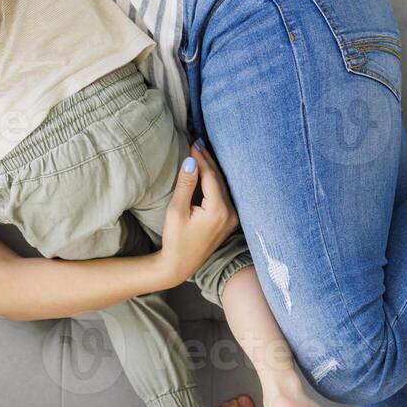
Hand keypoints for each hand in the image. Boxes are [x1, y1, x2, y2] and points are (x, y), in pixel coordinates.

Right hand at [154, 142, 238, 287]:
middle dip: (208, 160)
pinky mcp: (228, 220)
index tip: (192, 143)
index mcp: (218, 210)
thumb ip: (185, 185)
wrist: (180, 265)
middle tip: (197, 141)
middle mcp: (230, 213)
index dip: (201, 158)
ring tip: (201, 151)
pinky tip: (207, 171)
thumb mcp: (176, 211)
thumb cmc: (175, 240)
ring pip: (222, 186)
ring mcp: (231, 217)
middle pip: (219, 179)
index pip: (211, 176)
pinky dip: (214, 181)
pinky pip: (223, 194)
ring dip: (212, 169)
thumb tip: (190, 161)